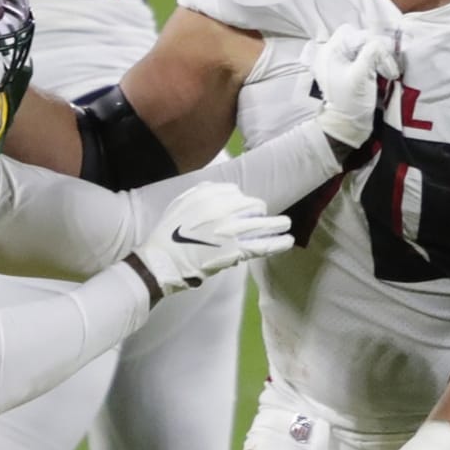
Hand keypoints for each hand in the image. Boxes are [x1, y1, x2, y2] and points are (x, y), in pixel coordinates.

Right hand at [130, 182, 292, 292]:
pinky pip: (263, 245)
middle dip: (259, 212)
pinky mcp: (236, 250)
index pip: (236, 193)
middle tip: (260, 220)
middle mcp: (223, 209)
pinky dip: (278, 243)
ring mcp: (231, 230)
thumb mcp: (181, 203)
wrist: (162, 260)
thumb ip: (202, 192)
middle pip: (253, 206)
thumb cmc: (168, 234)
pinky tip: (288, 241)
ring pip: (263, 224)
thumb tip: (227, 190)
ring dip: (278, 225)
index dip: (241, 202)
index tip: (242, 210)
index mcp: (209, 195)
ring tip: (286, 225)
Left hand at [309, 23, 400, 149]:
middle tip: (387, 67)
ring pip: (364, 49)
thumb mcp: (362, 74)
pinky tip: (383, 74)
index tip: (380, 57)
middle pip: (359, 40)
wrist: (347, 126)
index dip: (368, 41)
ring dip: (378, 58)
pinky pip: (365, 60)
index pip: (352, 32)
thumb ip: (372, 52)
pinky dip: (375, 64)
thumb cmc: (351, 101)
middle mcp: (332, 55)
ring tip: (387, 73)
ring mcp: (341, 64)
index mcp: (330, 52)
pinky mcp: (350, 73)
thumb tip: (381, 42)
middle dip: (375, 51)